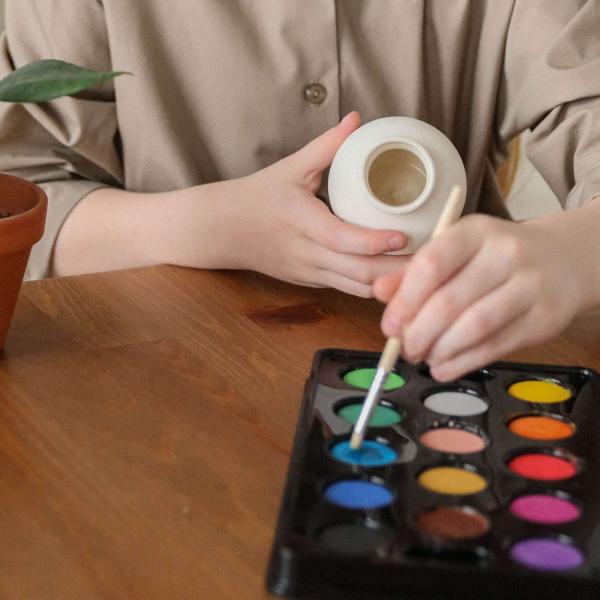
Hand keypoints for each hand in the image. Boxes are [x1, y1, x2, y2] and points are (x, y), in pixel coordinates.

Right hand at [209, 112, 408, 296]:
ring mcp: (308, 274)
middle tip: (431, 258)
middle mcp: (306, 255)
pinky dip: (373, 286)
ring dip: (389, 283)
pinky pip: (347, 289)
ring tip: (423, 272)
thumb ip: (327, 146)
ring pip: (356, 287)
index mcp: (302, 223)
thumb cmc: (257, 197)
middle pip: (358, 272)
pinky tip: (396, 279)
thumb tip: (356, 120)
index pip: (342, 239)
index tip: (404, 236)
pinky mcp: (310, 283)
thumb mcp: (290, 168)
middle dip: (396, 271)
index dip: (374, 242)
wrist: (224, 231)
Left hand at [374, 211, 596, 379]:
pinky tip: (444, 368)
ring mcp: (529, 285)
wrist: (565, 259)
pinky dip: (463, 362)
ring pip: (474, 326)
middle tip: (405, 349)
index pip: (431, 263)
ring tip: (424, 357)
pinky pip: (496, 345)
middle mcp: (505, 253)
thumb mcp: (456, 252)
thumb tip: (379, 292)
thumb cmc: (495, 257)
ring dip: (440, 349)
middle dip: (418, 333)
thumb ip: (415, 272)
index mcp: (475, 231)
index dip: (405, 300)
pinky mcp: (544, 317)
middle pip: (449, 301)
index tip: (389, 326)